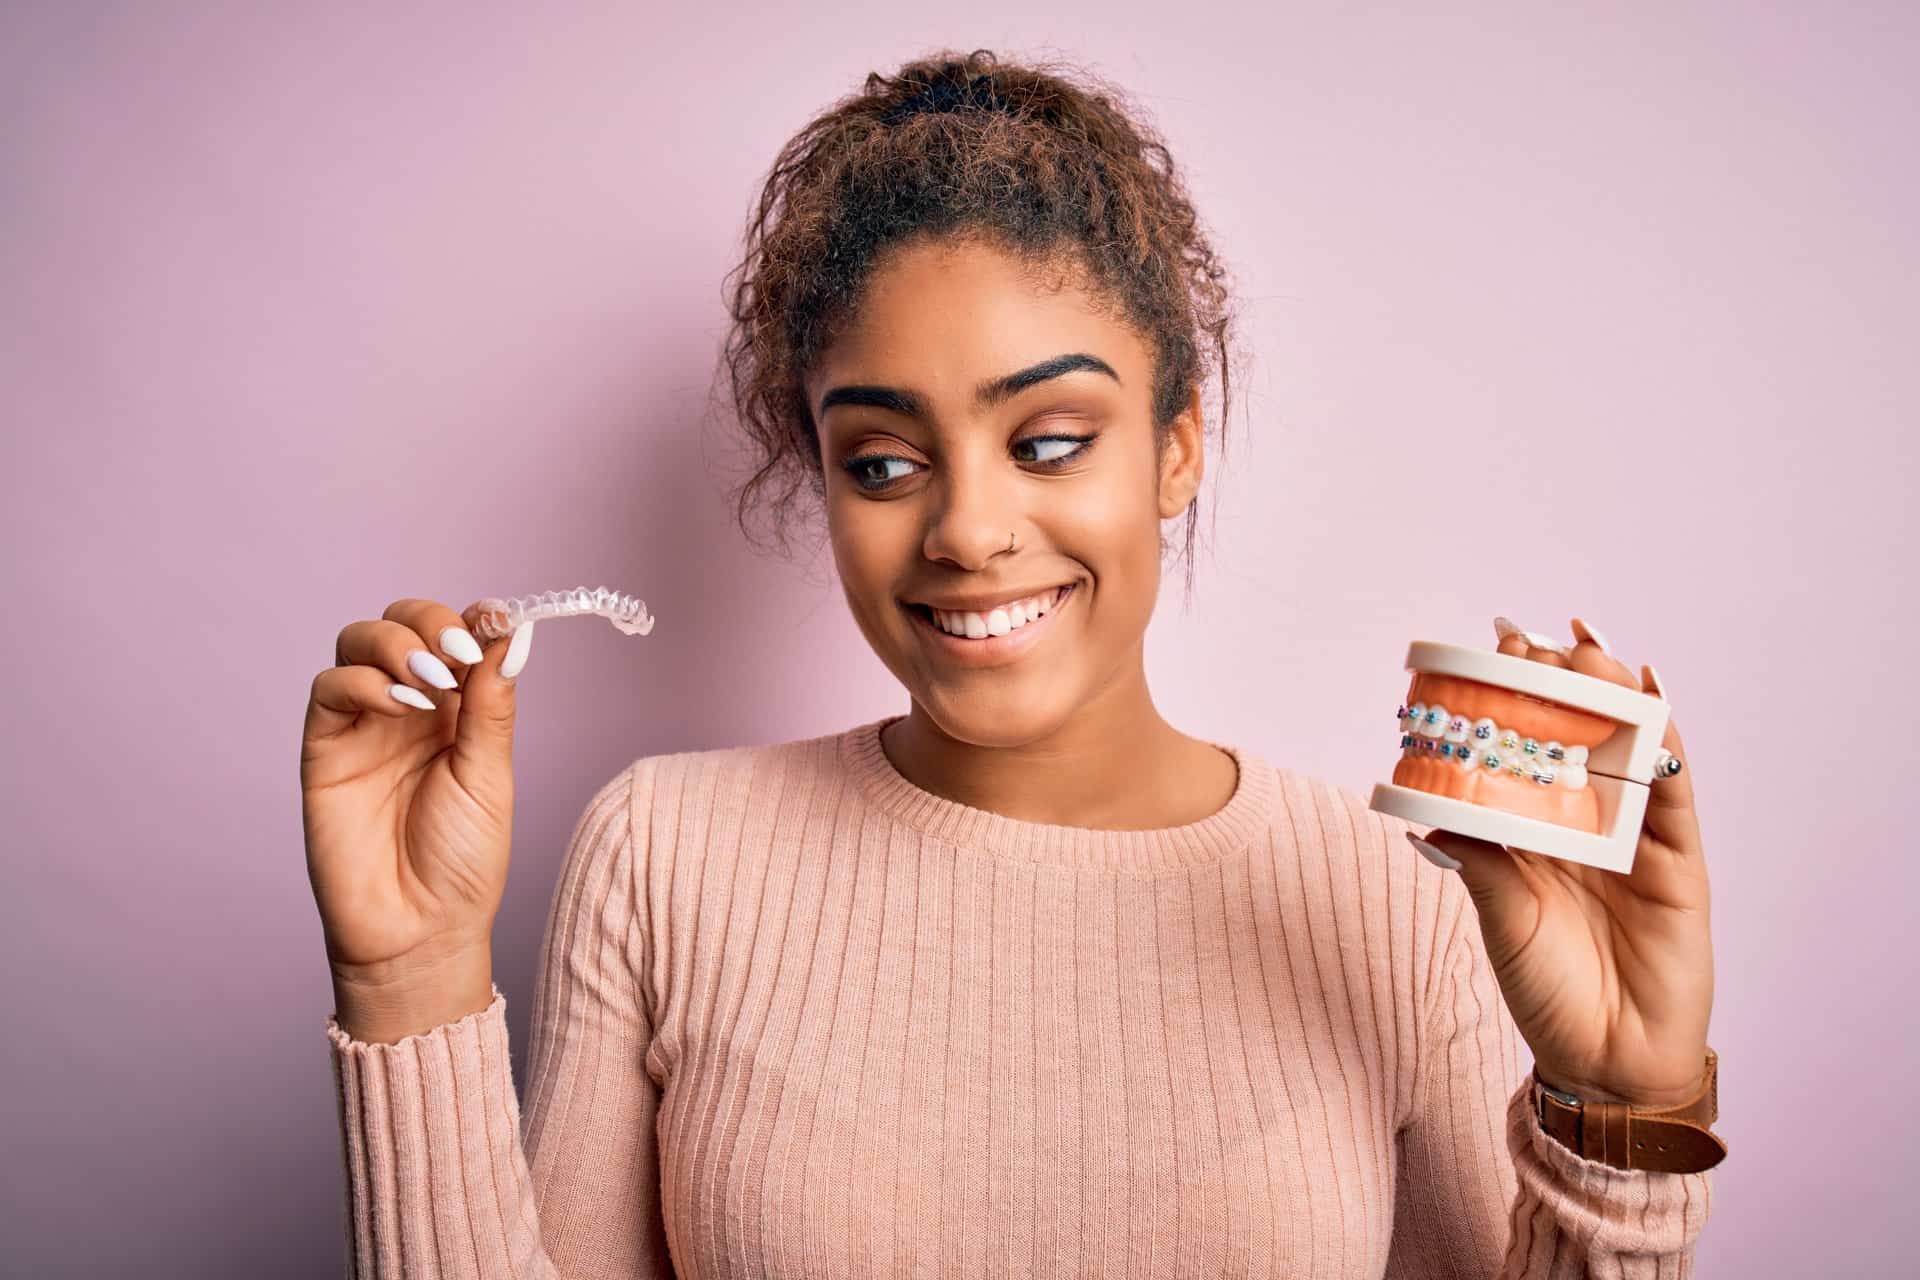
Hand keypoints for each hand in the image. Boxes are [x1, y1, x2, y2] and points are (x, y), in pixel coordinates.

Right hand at [301, 597, 535, 1005]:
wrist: (419, 931)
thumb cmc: (462, 862)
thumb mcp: (490, 776)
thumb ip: (492, 705)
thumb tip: (512, 632)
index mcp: (458, 710)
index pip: (457, 634)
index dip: (472, 618)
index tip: (496, 619)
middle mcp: (408, 707)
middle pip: (403, 624)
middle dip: (428, 622)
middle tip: (456, 655)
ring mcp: (364, 724)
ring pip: (359, 642)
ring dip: (395, 644)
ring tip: (429, 680)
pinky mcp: (324, 749)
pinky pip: (329, 690)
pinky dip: (362, 681)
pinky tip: (397, 704)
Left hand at [1413, 616, 1711, 1108]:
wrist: (1603, 1061)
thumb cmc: (1546, 990)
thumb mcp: (1501, 917)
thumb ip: (1480, 859)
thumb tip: (1431, 806)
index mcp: (1538, 829)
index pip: (1527, 745)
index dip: (1514, 696)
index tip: (1489, 647)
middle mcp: (1588, 822)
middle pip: (1578, 733)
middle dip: (1558, 681)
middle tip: (1530, 640)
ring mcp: (1636, 837)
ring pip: (1628, 748)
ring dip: (1610, 696)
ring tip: (1585, 653)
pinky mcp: (1678, 861)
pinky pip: (1676, 792)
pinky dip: (1668, 744)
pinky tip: (1653, 699)